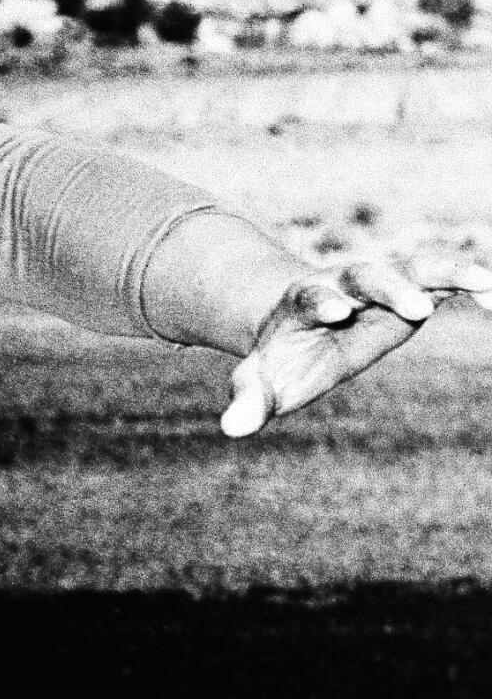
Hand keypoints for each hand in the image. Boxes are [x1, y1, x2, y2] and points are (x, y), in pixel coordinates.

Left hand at [222, 257, 491, 438]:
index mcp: (303, 302)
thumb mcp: (260, 383)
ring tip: (481, 282)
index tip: (336, 313)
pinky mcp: (409, 290)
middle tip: (419, 309)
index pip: (312, 296)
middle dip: (391, 288)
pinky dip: (466, 281)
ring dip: (443, 274)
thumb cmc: (278, 359)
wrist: (297, 324)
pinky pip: (441, 280)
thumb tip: (232, 429)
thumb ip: (248, 402)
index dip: (323, 301)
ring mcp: (380, 283)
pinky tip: (490, 291)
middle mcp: (344, 283)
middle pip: (367, 275)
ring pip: (412, 269)